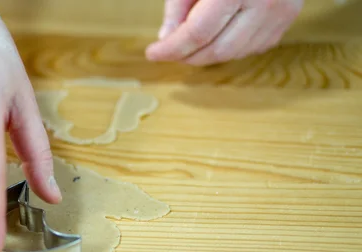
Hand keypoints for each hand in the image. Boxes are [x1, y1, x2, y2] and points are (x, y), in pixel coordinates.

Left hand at [145, 0, 303, 65]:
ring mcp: (280, 12)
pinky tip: (217, 36)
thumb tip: (167, 38)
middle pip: (217, 50)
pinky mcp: (288, 18)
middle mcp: (263, 1)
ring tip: (191, 43)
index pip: (198, 33)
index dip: (172, 48)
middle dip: (188, 56)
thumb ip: (178, 5)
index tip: (153, 53)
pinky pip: (252, 48)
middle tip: (170, 51)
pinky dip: (230, 49)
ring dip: (208, 55)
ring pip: (235, 53)